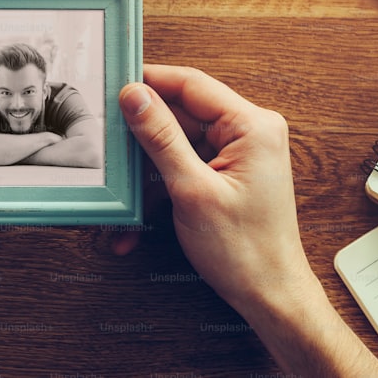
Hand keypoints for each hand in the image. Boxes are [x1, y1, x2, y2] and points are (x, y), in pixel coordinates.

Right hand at [117, 64, 303, 310]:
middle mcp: (248, 132)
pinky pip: (183, 163)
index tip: (114, 85)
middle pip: (180, 113)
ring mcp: (237, 153)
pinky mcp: (225, 173)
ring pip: (176, 141)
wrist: (269, 296)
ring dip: (146, 167)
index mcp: (252, 126)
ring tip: (121, 188)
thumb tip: (135, 96)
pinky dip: (158, 185)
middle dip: (142, 133)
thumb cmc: (246, 251)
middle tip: (108, 141)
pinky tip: (138, 213)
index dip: (150, 81)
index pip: (191, 84)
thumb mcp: (192, 190)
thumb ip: (161, 137)